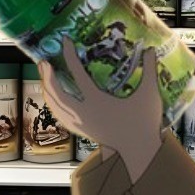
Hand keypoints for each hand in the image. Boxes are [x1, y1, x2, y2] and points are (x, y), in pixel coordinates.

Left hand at [40, 38, 163, 174]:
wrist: (139, 152)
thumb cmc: (144, 123)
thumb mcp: (149, 94)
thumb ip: (150, 70)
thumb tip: (151, 49)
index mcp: (98, 101)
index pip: (78, 74)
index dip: (70, 56)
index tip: (65, 42)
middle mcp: (85, 112)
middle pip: (57, 93)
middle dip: (47, 77)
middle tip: (43, 62)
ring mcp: (82, 123)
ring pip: (56, 107)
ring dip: (48, 90)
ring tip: (44, 77)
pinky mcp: (82, 130)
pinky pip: (61, 117)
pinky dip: (54, 105)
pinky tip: (53, 99)